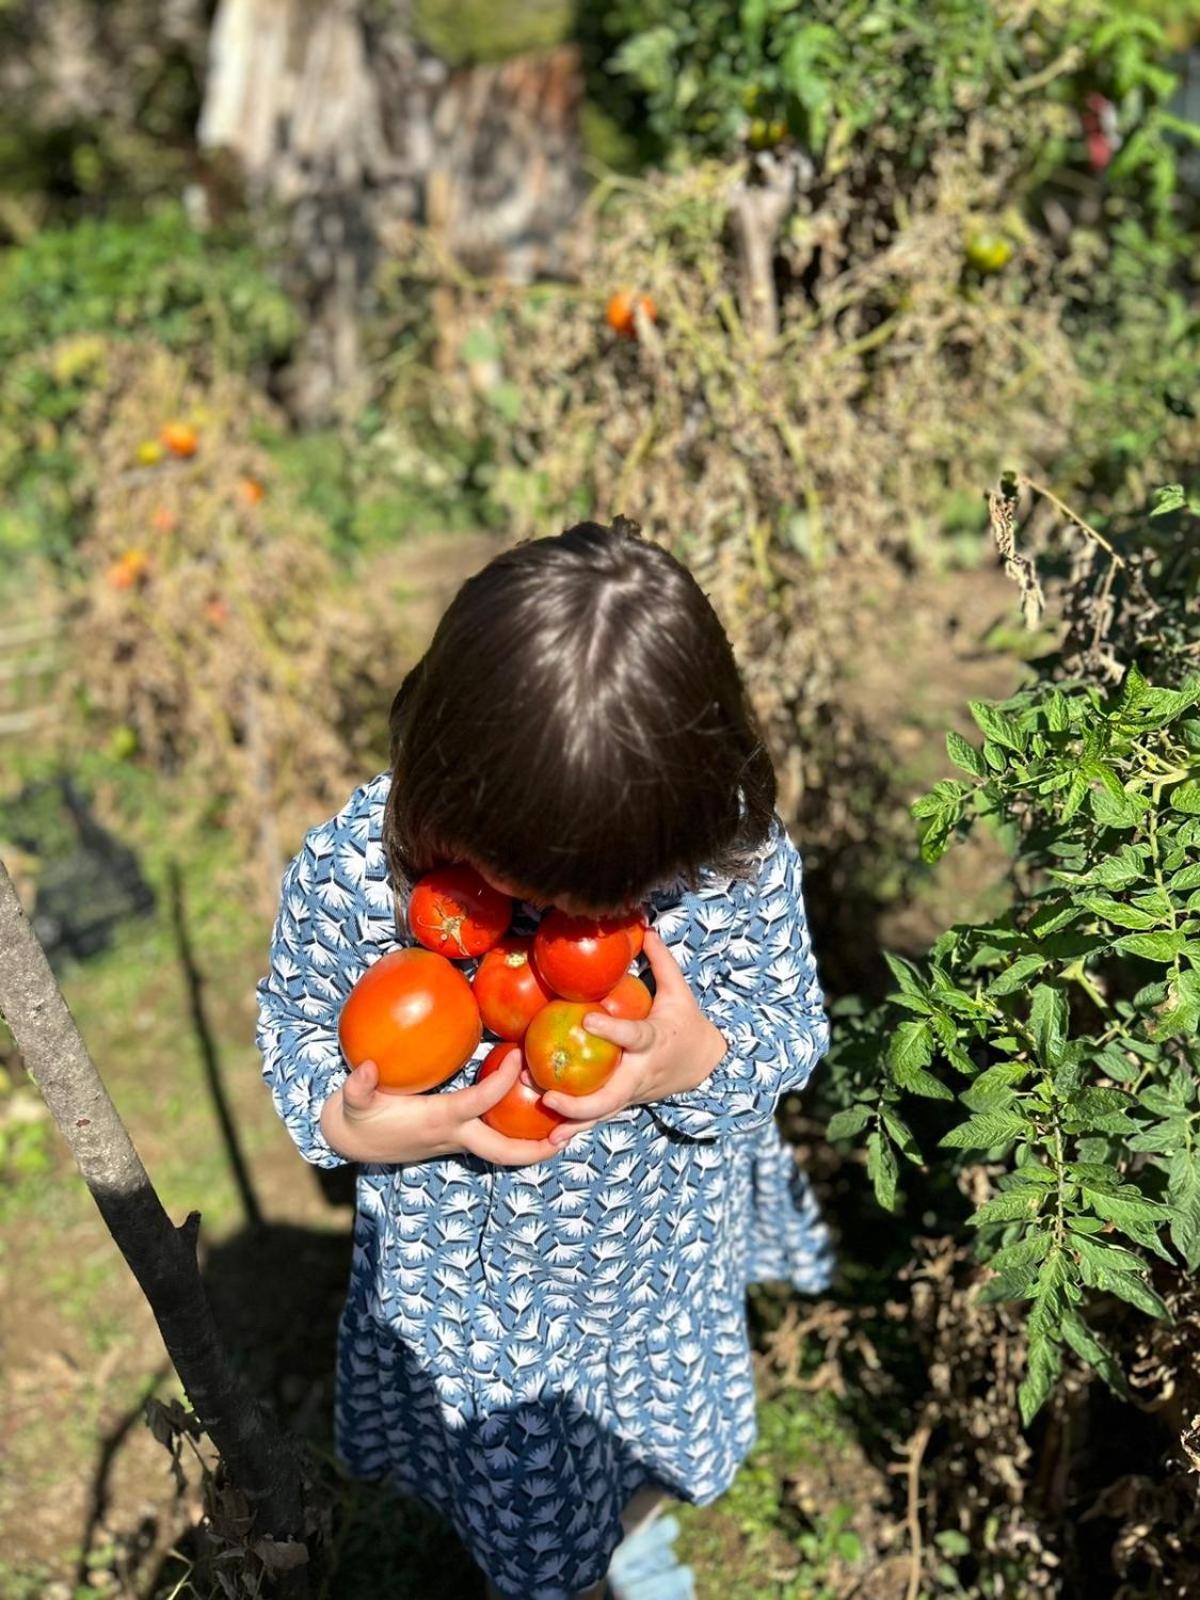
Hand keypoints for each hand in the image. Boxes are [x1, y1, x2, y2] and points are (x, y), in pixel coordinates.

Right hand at [321, 1049, 573, 1166]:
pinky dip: (516, 1133)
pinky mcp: (456, 1140)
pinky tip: (534, 1113)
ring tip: (567, 1126)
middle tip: (570, 1131)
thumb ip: (358, 1087)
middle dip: (537, 1147)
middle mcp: (454, 1136)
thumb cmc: (357, 1117)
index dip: (502, 1082)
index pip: (479, 1103)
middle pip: (504, 1151)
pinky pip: (494, 1140)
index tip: (518, 1056)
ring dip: (535, 1144)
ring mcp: (457, 1142)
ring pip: (504, 1150)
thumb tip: (366, 1069)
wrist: (351, 1141)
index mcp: (437, 1121)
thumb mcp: (352, 1102)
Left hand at [540, 928, 726, 1140]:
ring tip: (539, 1114)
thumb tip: (644, 927)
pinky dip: (573, 1128)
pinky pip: (597, 1118)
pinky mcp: (624, 1103)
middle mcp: (641, 1073)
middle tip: (549, 1095)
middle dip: (580, 1101)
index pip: (633, 1037)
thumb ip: (660, 961)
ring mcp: (632, 1094)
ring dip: (570, 1120)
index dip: (612, 1030)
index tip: (586, 1020)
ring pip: (602, 1114)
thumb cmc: (688, 1024)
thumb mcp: (680, 992)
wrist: (708, 1067)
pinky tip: (546, 1138)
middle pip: (611, 1095)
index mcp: (655, 1042)